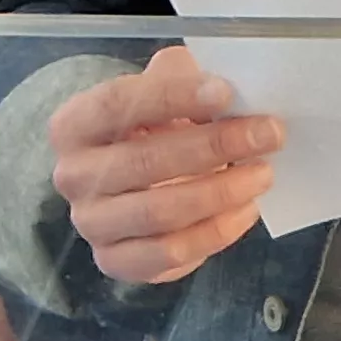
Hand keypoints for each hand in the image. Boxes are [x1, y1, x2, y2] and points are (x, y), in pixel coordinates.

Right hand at [47, 47, 278, 285]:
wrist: (139, 180)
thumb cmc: (153, 127)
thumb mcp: (163, 89)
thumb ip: (183, 78)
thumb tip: (227, 89)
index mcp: (74, 124)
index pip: (116, 104)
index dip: (173, 97)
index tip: (226, 93)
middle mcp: (73, 176)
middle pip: (144, 160)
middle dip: (215, 145)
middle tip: (267, 133)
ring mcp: (92, 224)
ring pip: (159, 213)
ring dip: (220, 192)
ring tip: (263, 173)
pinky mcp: (116, 261)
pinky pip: (169, 254)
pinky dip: (214, 233)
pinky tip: (245, 210)